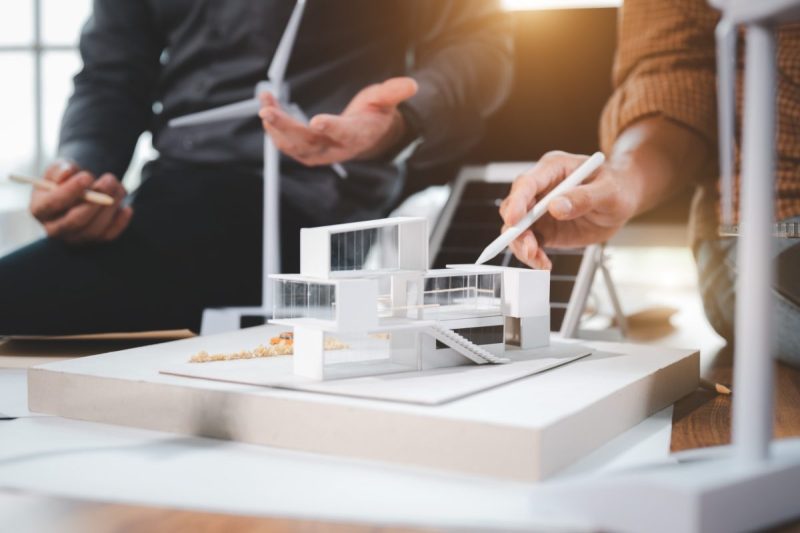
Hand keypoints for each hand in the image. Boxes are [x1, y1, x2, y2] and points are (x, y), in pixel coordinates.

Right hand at [30, 159, 132, 243]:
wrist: (82, 189)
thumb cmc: (68, 178)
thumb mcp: (60, 168)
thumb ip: (61, 169)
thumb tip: (67, 173)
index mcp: (40, 209)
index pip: (52, 204)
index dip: (70, 191)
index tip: (87, 176)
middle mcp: (55, 228)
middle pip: (75, 221)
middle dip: (95, 200)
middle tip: (109, 180)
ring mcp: (75, 238)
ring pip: (95, 229)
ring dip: (111, 207)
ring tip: (118, 186)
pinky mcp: (94, 241)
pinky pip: (109, 236)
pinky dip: (120, 222)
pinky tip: (127, 208)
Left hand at [258, 77, 417, 165]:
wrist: (368, 137)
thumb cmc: (375, 116)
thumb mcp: (386, 100)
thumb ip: (394, 92)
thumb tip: (410, 85)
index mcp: (357, 135)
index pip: (344, 134)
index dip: (331, 128)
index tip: (317, 121)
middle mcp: (336, 148)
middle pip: (309, 143)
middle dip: (286, 128)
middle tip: (268, 112)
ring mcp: (320, 152)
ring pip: (293, 147)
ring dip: (275, 128)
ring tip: (264, 105)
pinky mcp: (307, 150)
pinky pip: (286, 143)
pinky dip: (274, 127)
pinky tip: (266, 105)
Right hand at [499, 151, 637, 268]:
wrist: (622, 202)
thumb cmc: (617, 188)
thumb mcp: (608, 191)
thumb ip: (584, 198)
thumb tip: (555, 207)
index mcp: (553, 168)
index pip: (527, 183)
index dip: (517, 201)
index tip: (514, 221)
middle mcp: (540, 188)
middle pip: (513, 207)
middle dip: (516, 229)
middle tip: (530, 248)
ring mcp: (539, 210)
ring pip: (516, 229)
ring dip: (522, 246)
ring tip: (539, 261)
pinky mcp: (544, 229)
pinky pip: (529, 243)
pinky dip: (532, 256)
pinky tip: (544, 264)